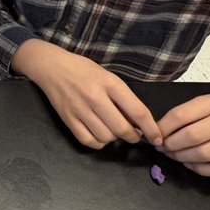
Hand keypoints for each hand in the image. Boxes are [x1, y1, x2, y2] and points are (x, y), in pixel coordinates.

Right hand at [13, 40, 161, 147]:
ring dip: (114, 139)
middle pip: (122, 129)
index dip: (150, 128)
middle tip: (134, 135)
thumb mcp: (108, 77)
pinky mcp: (68, 119)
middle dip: (133, 137)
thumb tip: (139, 122)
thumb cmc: (83, 70)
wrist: (52, 67)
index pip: (137, 112)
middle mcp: (95, 97)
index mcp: (110, 84)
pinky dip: (98, 143)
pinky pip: (88, 141)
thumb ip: (123, 98)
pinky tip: (100, 135)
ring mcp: (80, 109)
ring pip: (106, 137)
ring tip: (113, 130)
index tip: (157, 137)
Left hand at [158, 95, 209, 176]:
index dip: (163, 128)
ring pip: (204, 155)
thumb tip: (157, 131)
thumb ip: (184, 115)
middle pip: (192, 136)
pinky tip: (191, 164)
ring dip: (182, 158)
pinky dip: (199, 169)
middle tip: (163, 148)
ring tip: (174, 155)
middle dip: (171, 145)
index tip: (154, 136)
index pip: (180, 116)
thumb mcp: (206, 105)